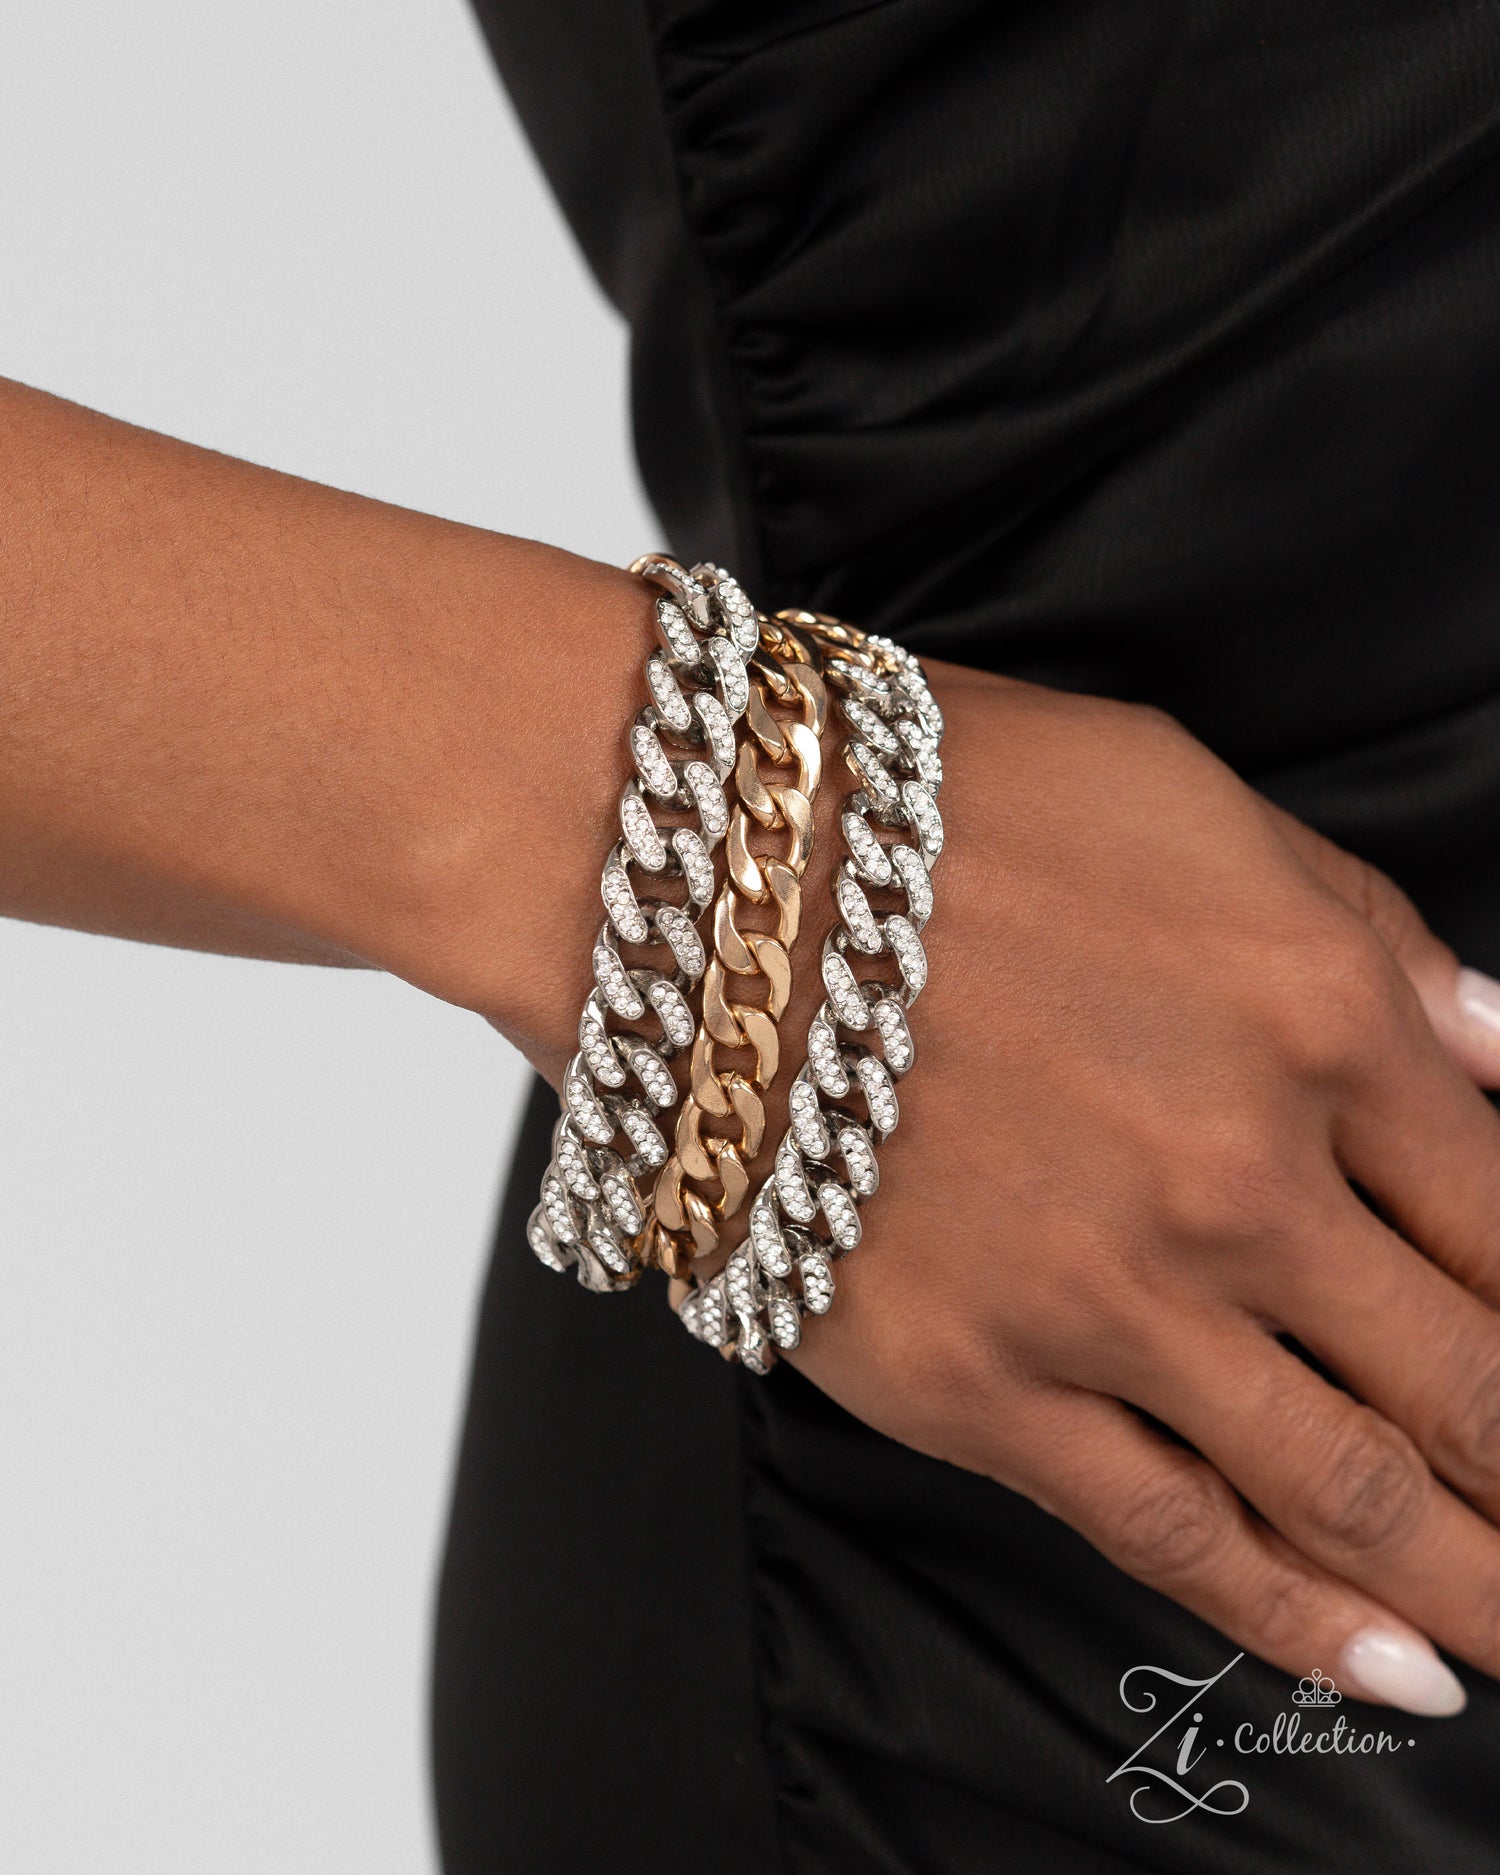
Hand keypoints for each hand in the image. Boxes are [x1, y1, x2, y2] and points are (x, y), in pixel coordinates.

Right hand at [790, 664, 1499, 1715]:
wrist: (698, 871)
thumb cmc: (935, 806)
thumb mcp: (1191, 804)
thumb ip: (1365, 937)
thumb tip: (1498, 1050)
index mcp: (1317, 1018)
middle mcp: (1240, 1181)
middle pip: (1467, 1377)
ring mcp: (1112, 1299)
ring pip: (1346, 1486)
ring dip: (1475, 1575)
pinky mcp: (980, 1387)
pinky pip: (1167, 1533)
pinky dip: (1294, 1617)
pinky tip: (1391, 1668)